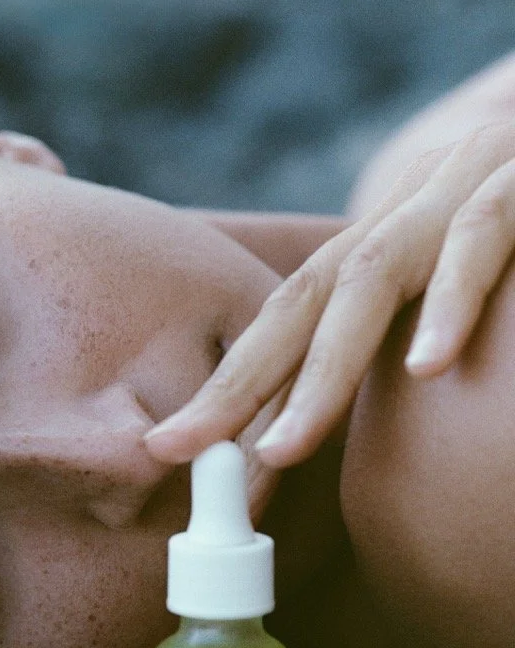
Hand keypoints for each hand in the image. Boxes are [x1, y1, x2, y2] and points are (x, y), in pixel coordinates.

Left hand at [144, 122, 514, 468]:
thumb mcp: (453, 270)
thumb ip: (404, 330)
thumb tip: (329, 419)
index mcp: (378, 249)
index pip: (286, 323)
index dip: (226, 388)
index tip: (168, 453)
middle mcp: (398, 221)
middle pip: (297, 304)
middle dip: (232, 384)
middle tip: (176, 451)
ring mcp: (455, 195)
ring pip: (368, 280)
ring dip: (321, 371)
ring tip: (280, 451)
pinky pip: (480, 238)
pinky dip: (452, 300)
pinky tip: (428, 365)